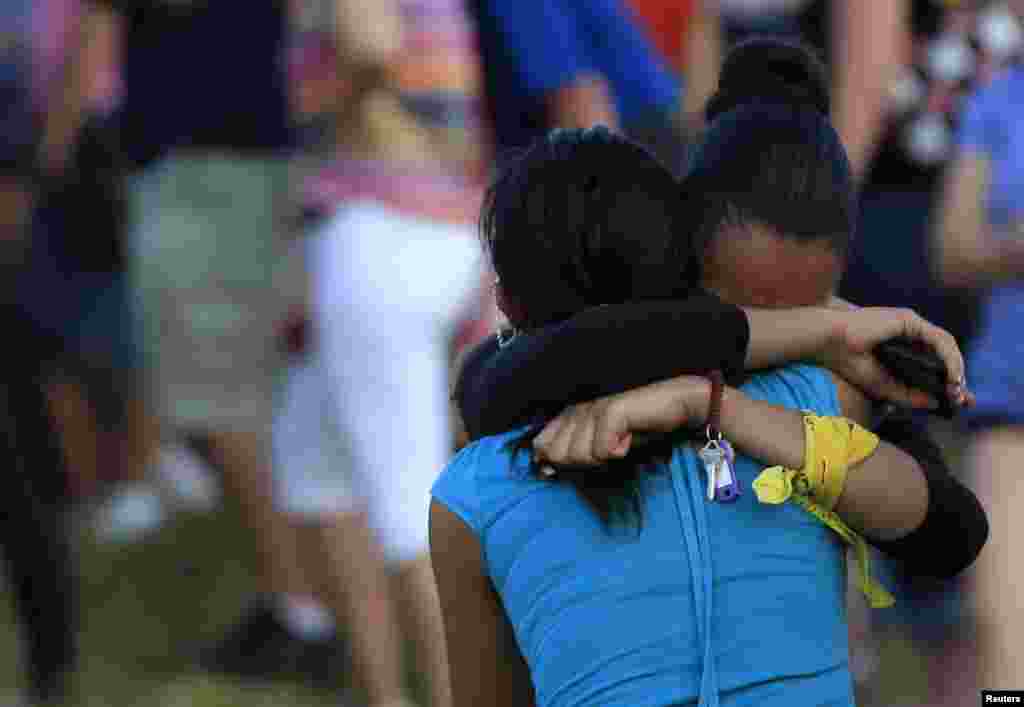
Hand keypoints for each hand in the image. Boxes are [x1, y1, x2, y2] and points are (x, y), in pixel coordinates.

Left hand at [533, 376, 709, 468]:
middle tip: (606, 449)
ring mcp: (592, 408)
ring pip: (579, 455)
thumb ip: (572, 455)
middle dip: (582, 463)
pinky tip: (628, 439)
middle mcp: (576, 409)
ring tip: (619, 442)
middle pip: (558, 455)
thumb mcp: (600, 447)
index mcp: (568, 415)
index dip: (554, 461)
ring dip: (602, 459)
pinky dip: (617, 452)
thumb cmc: (636, 429)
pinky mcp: (611, 411)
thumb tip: (543, 469)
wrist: (672, 408)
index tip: (583, 460)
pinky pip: (601, 451)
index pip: (540, 445)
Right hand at [818, 306, 973, 409]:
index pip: (933, 361)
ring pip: (946, 346)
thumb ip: (909, 396)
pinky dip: (949, 358)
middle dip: (957, 376)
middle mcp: (908, 333)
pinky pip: (939, 339)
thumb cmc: (848, 362)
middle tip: (961, 399)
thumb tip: (937, 403)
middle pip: (944, 353)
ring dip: (956, 369)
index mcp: (900, 346)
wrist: (828, 342)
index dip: (948, 379)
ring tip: (957, 390)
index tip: (958, 400)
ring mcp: (910, 324)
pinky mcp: (909, 320)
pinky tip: (951, 376)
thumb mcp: (883, 387)